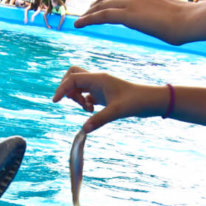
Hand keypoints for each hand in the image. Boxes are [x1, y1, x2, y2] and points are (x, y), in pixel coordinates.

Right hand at [52, 66, 167, 132]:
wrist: (151, 101)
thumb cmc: (137, 102)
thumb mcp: (117, 112)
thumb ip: (99, 119)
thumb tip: (84, 130)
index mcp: (98, 78)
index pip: (72, 79)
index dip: (61, 89)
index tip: (55, 102)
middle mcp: (97, 79)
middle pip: (72, 76)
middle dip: (68, 90)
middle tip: (77, 103)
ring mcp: (100, 86)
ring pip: (78, 85)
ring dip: (76, 97)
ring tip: (88, 109)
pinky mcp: (103, 93)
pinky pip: (86, 93)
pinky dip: (83, 101)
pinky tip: (92, 111)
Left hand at [74, 0, 192, 44]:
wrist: (188, 19)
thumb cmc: (186, 21)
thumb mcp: (169, 14)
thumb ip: (159, 14)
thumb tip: (161, 22)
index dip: (107, 2)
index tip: (100, 9)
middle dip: (95, 6)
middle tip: (86, 15)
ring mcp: (129, 1)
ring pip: (101, 6)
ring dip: (88, 14)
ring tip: (79, 22)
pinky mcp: (126, 13)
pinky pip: (101, 16)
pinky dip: (88, 19)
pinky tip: (79, 25)